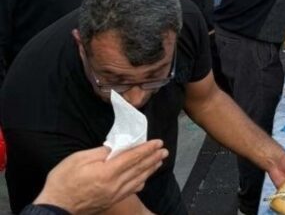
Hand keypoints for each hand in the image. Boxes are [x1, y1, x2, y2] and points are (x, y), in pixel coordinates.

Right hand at [33, 140, 166, 213]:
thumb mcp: (78, 159)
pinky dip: (141, 182)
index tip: (158, 142)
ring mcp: (114, 194)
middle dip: (153, 158)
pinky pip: (131, 190)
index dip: (147, 149)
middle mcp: (115, 184)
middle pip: (139, 168)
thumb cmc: (63, 180)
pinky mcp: (112, 201)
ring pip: (138, 179)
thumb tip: (115, 148)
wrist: (56, 206)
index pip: (133, 157)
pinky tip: (145, 178)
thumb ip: (100, 152)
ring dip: (150, 169)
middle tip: (164, 150)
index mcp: (107, 172)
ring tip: (160, 161)